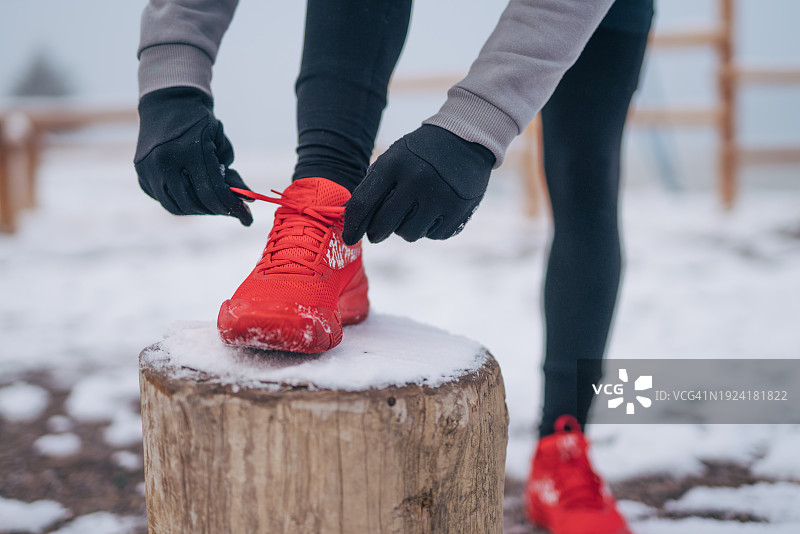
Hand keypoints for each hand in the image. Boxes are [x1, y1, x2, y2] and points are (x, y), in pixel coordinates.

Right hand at [134, 86, 252, 225]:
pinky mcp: (141, 173)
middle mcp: (165, 162)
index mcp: (188, 151)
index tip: (247, 219)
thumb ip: (231, 173)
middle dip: (217, 211)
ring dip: (199, 210)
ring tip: (213, 203)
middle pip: (194, 204)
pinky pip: (163, 199)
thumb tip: (246, 203)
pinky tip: (194, 194)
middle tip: (231, 210)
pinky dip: (181, 202)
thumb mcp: (220, 142)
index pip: (213, 192)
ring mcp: (149, 169)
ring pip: (176, 207)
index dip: (232, 208)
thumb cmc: (199, 121)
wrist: (167, 102)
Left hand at [343, 124, 494, 244]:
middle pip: (384, 225)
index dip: (353, 226)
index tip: (348, 238)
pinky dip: (429, 228)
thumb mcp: (394, 158)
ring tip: (413, 211)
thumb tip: (353, 221)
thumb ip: (373, 186)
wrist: (465, 139)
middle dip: (376, 232)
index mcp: (394, 164)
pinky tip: (434, 211)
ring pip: (408, 234)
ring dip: (406, 229)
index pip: (363, 203)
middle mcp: (417, 180)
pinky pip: (433, 236)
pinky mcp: (458, 211)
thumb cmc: (420, 154)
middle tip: (377, 232)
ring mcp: (440, 197)